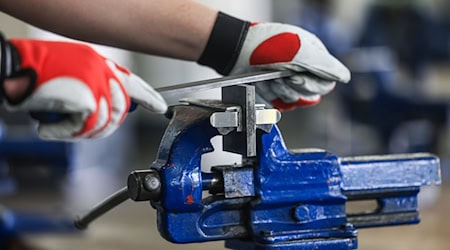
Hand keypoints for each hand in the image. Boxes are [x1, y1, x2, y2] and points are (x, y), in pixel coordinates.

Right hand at [1, 37, 166, 139]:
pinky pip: (87, 127)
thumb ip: (93, 88)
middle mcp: (103, 69)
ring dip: (82, 130)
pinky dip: (66, 133)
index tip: (159, 106)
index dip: (148, 96)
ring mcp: (97, 81)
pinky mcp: (89, 97)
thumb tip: (110, 110)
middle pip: (122, 107)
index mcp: (99, 62)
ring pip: (107, 121)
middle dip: (105, 125)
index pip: (132, 81)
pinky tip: (50, 127)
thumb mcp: (70, 77)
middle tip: (82, 127)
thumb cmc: (32, 74)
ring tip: (62, 125)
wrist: (9, 70)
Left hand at [198, 13, 349, 110]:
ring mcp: (289, 83)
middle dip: (295, 86)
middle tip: (282, 75)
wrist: (238, 51)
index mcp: (315, 58)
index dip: (313, 83)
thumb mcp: (300, 50)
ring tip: (270, 76)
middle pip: (312, 94)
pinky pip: (281, 104)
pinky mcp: (276, 93)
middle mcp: (304, 71)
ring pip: (296, 101)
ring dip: (281, 89)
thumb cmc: (266, 44)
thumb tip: (345, 77)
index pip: (327, 82)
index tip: (296, 75)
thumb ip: (325, 64)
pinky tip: (265, 83)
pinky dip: (272, 95)